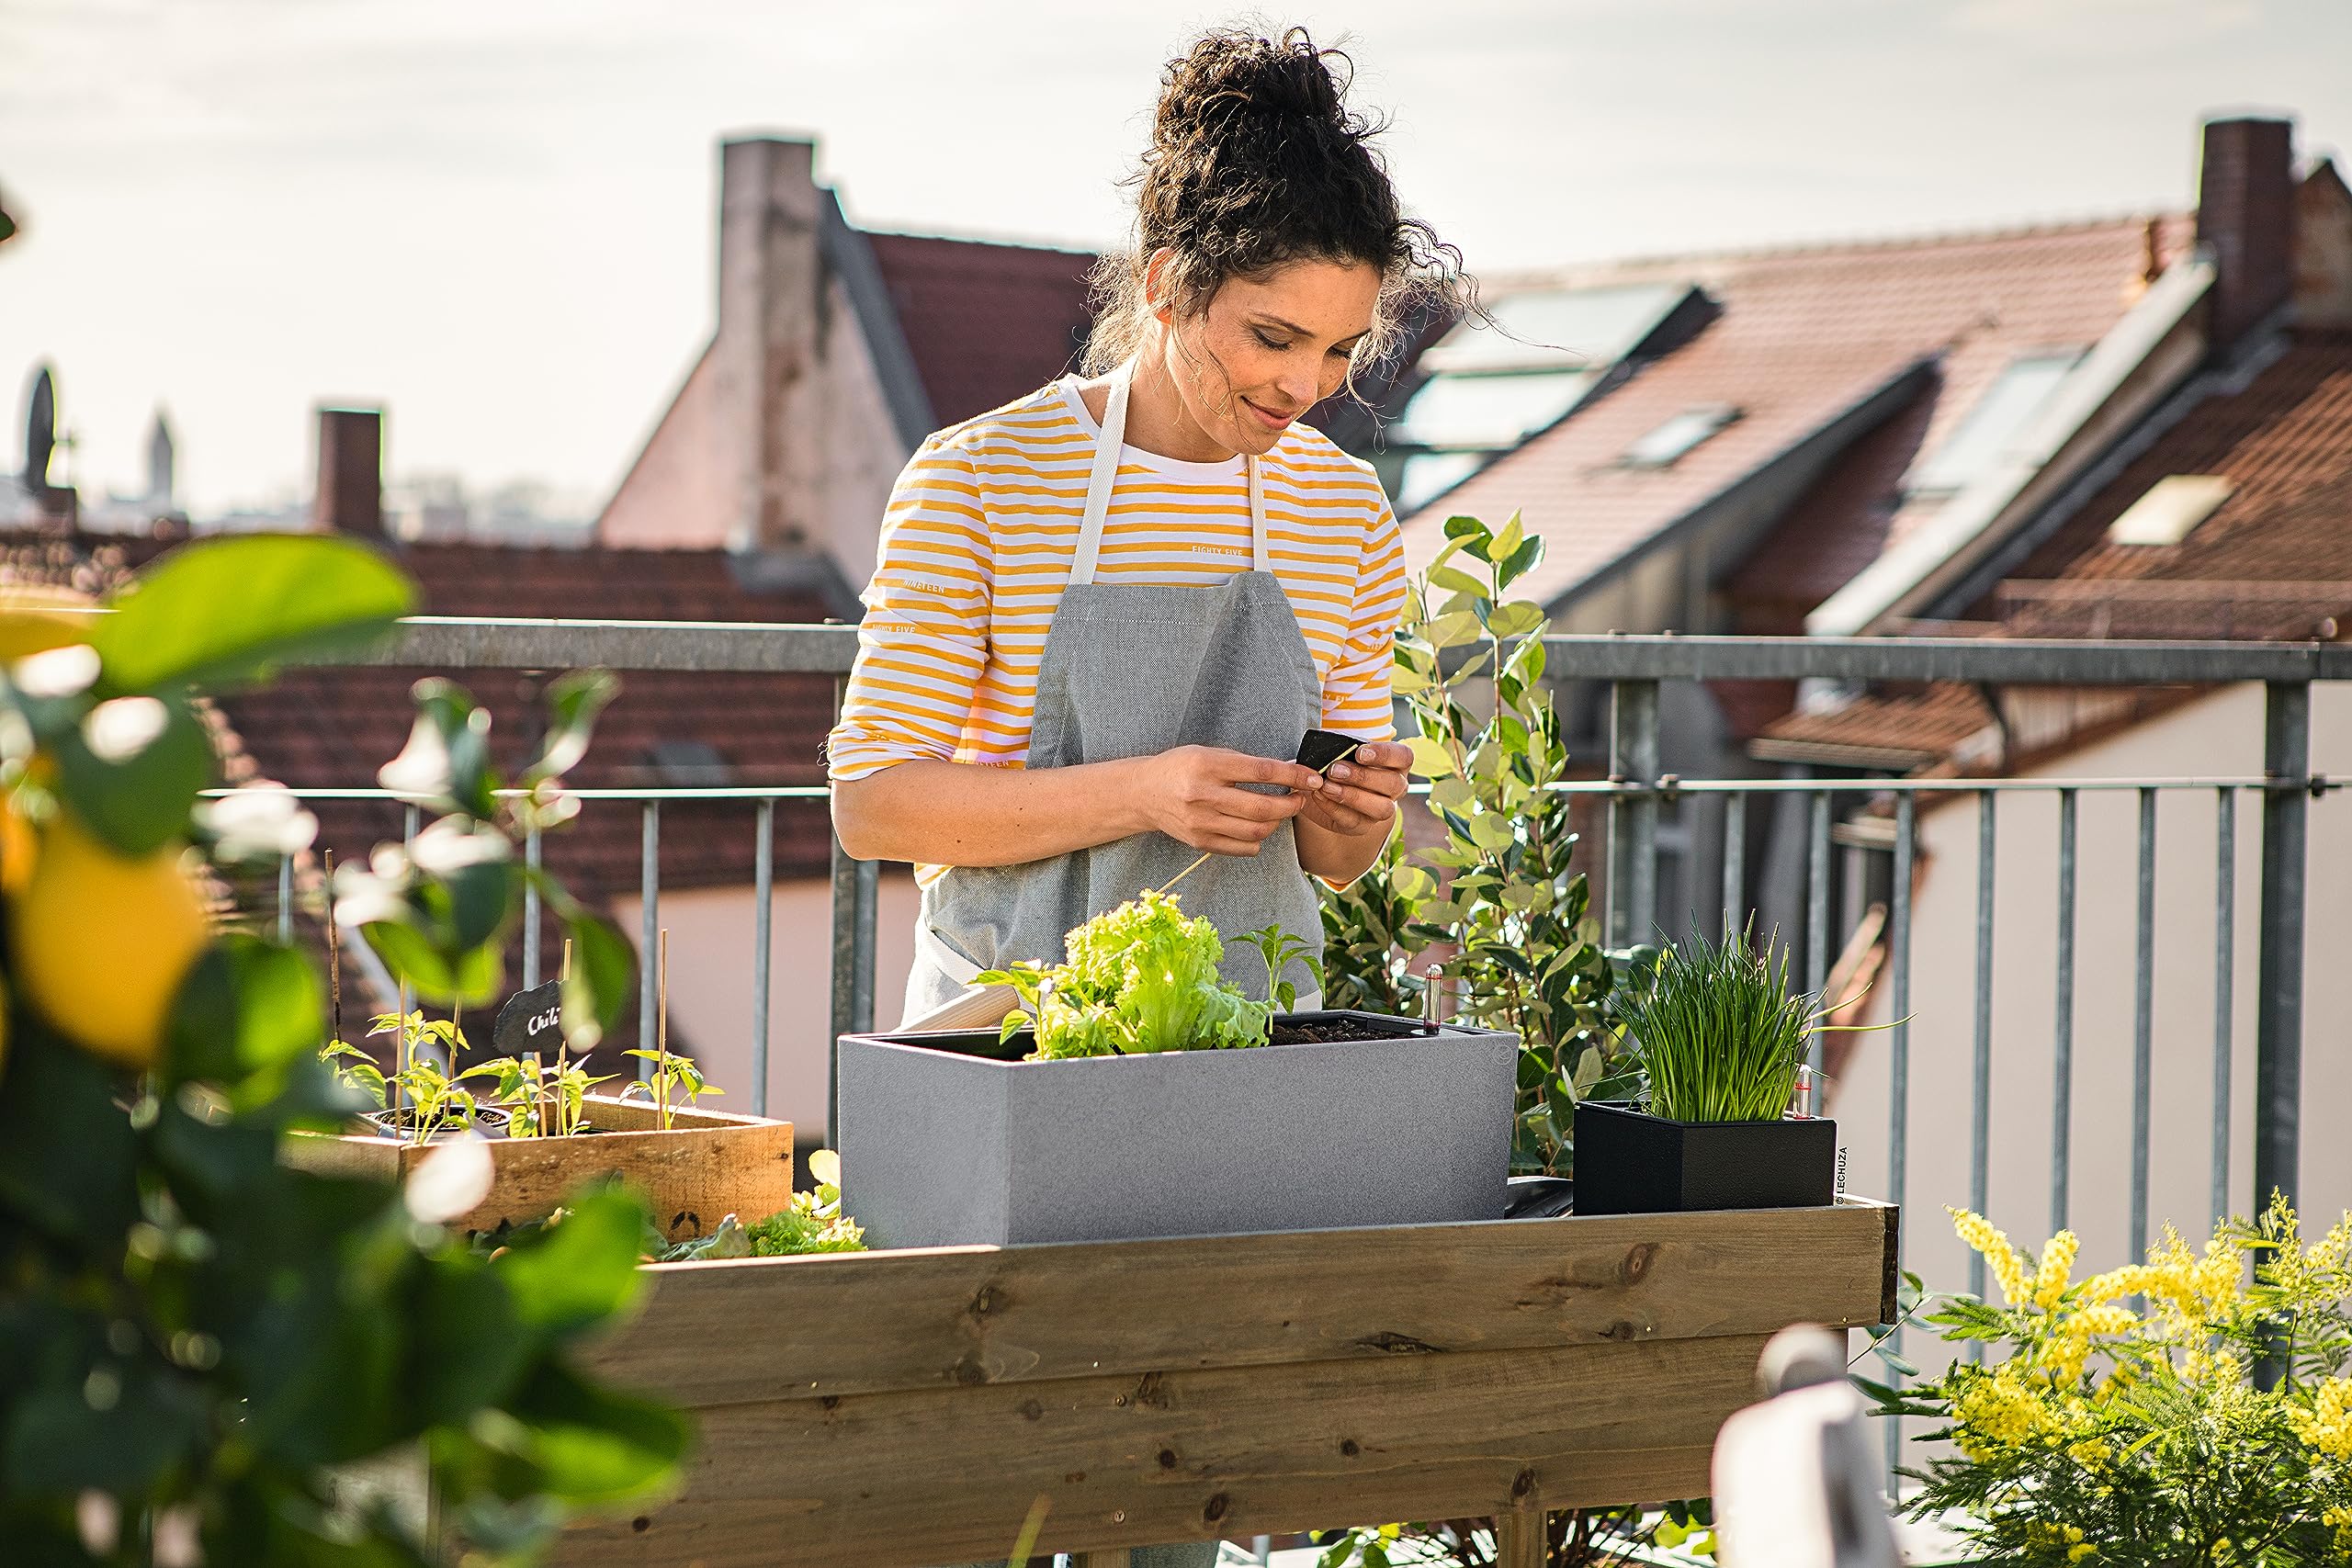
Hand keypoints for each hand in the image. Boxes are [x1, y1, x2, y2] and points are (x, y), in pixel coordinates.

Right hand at [1137, 745, 1325, 856]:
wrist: (1144, 793)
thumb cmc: (1181, 768)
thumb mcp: (1209, 754)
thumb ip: (1246, 763)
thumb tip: (1289, 772)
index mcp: (1208, 766)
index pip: (1261, 772)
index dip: (1293, 776)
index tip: (1312, 779)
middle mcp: (1203, 795)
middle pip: (1262, 808)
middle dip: (1291, 804)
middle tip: (1301, 798)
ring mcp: (1201, 822)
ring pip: (1257, 831)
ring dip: (1278, 822)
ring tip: (1281, 811)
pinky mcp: (1200, 841)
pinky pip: (1244, 848)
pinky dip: (1260, 839)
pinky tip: (1259, 826)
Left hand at [1298, 740, 1409, 836]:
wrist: (1319, 787)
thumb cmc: (1336, 762)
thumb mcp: (1337, 750)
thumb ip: (1338, 749)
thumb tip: (1324, 755)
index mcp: (1396, 763)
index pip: (1404, 756)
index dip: (1384, 754)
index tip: (1359, 752)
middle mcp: (1395, 788)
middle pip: (1394, 784)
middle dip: (1363, 777)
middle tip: (1335, 770)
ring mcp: (1382, 809)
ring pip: (1382, 808)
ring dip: (1353, 797)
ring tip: (1326, 786)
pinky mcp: (1362, 825)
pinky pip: (1354, 821)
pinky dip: (1334, 808)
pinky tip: (1319, 795)